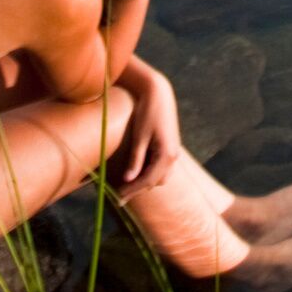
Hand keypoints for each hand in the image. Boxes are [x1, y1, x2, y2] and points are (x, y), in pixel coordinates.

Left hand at [114, 58, 180, 187]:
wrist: (158, 93)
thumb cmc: (147, 112)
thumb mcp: (140, 137)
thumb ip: (136, 160)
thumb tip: (128, 180)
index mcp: (166, 155)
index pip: (148, 180)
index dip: (132, 190)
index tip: (118, 198)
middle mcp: (173, 156)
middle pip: (156, 181)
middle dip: (139, 187)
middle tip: (120, 193)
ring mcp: (173, 151)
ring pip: (160, 175)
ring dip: (146, 180)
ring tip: (127, 184)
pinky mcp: (170, 146)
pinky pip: (161, 166)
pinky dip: (150, 171)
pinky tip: (138, 170)